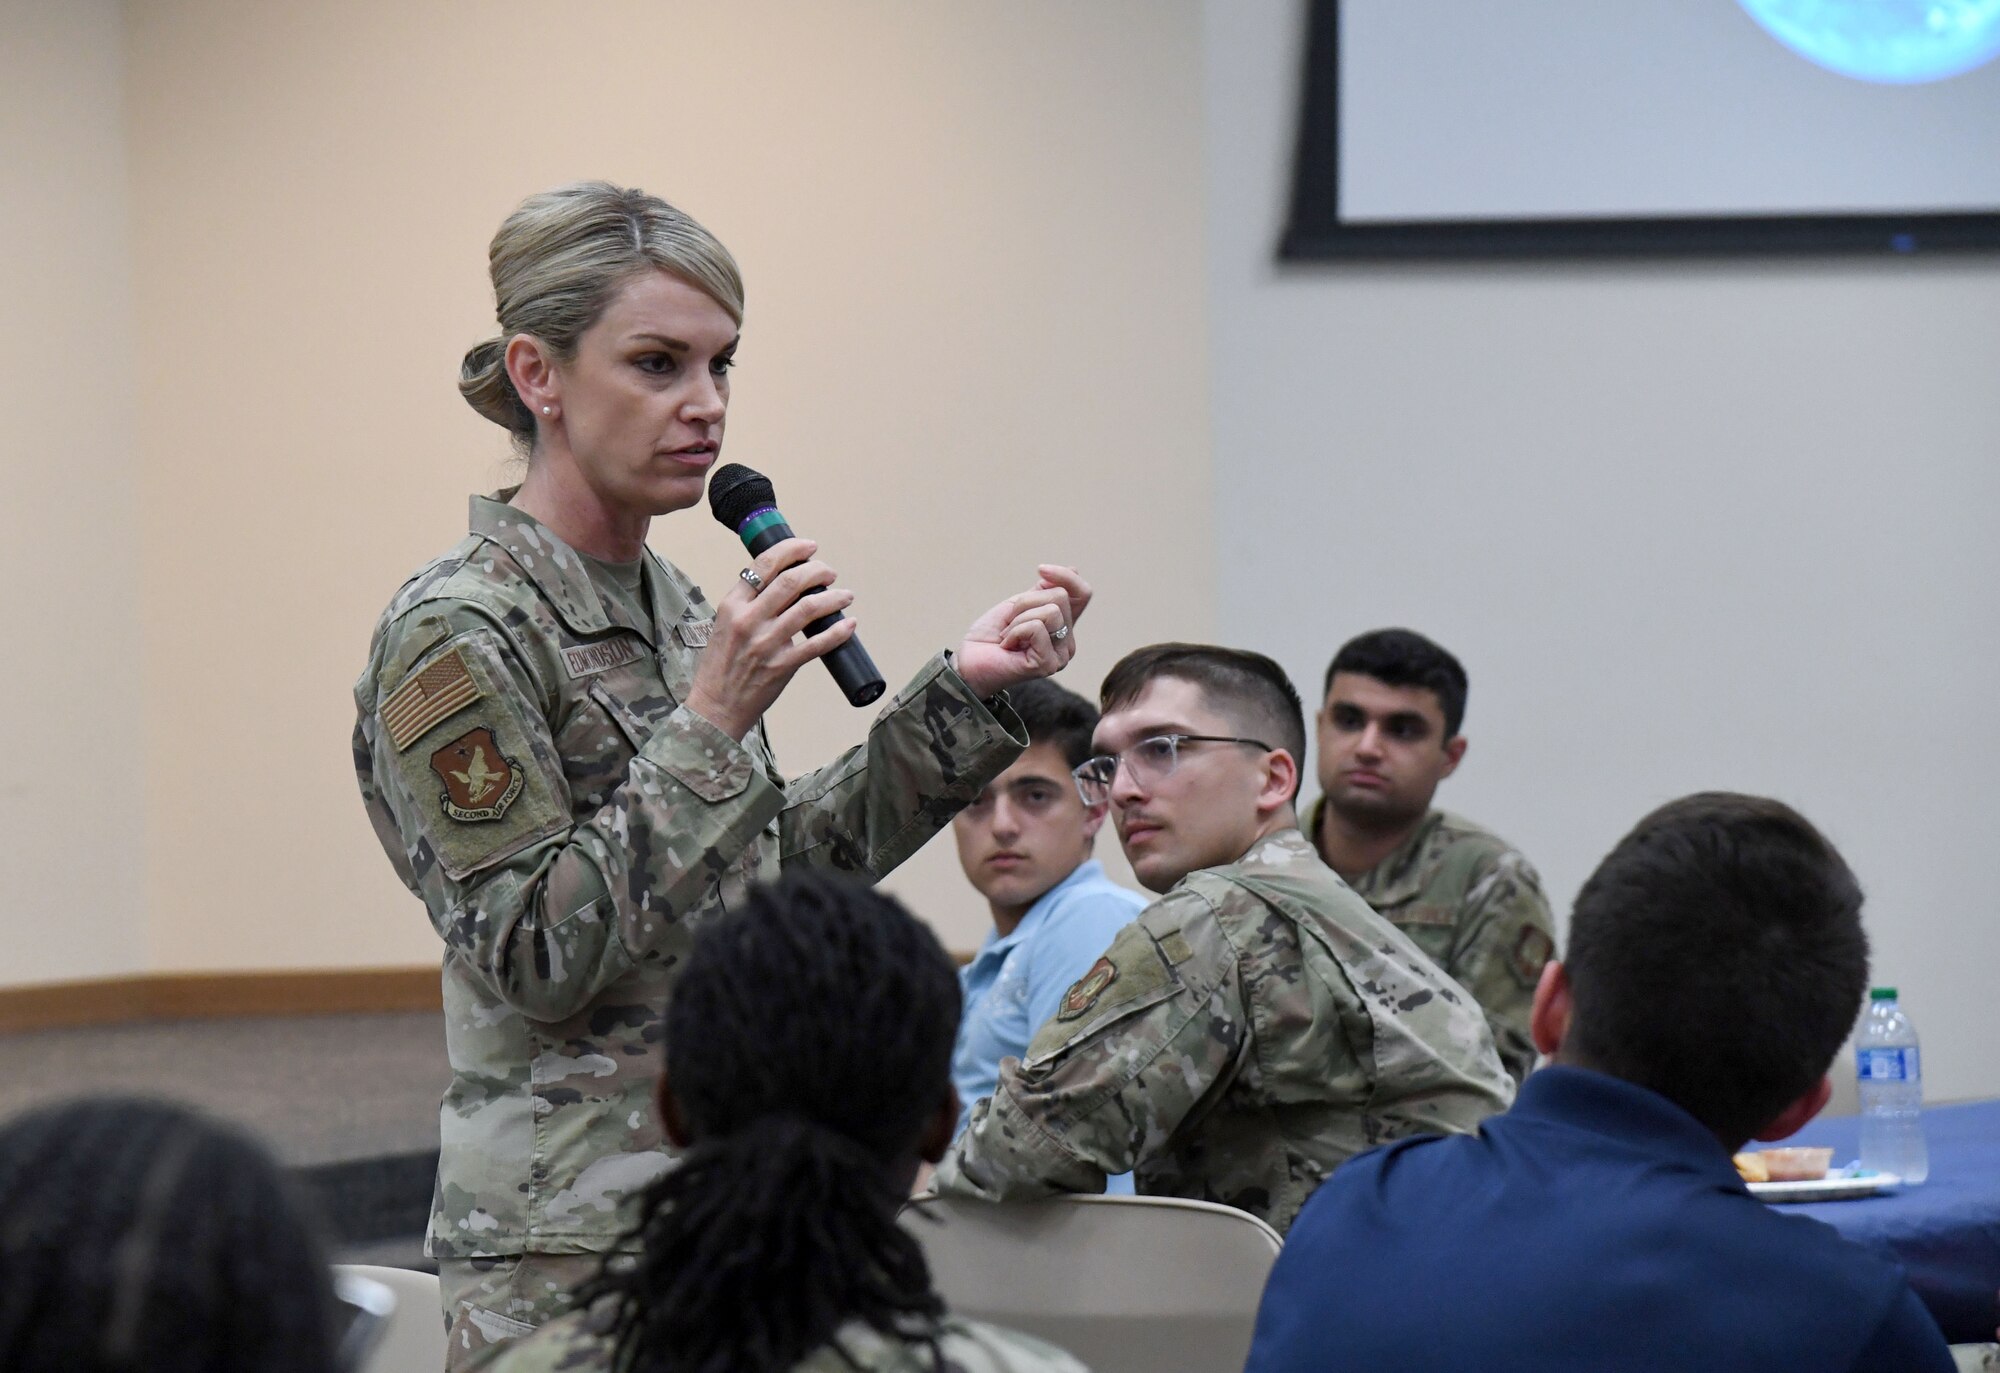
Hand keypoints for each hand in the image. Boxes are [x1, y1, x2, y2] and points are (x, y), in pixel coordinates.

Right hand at [683, 537, 858, 739]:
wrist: (715, 707)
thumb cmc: (720, 667)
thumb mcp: (724, 625)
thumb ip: (748, 604)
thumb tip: (784, 584)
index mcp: (732, 605)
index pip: (765, 564)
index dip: (792, 549)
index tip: (810, 547)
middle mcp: (749, 620)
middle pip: (791, 581)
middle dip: (818, 570)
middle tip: (829, 572)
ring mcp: (766, 643)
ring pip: (809, 608)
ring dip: (834, 597)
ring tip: (845, 595)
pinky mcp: (782, 666)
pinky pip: (817, 644)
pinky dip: (838, 631)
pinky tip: (849, 624)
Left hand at [954, 565, 1090, 699]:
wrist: (969, 662)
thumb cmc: (991, 636)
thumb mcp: (1019, 605)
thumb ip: (1044, 591)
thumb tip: (1074, 568)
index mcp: (1064, 627)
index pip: (1082, 594)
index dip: (1065, 576)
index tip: (1040, 570)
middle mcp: (1067, 643)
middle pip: (1060, 597)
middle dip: (1026, 602)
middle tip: (1010, 621)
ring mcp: (1060, 656)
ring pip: (1051, 611)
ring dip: (1019, 618)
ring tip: (1008, 635)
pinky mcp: (1047, 664)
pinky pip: (1036, 627)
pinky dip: (1015, 631)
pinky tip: (1007, 645)